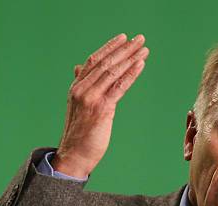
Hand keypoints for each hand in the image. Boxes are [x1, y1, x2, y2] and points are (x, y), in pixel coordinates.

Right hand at [52, 33, 148, 177]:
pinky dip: (131, 74)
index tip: (124, 38)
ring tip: (143, 49)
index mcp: (76, 87)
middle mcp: (82, 89)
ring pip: (113, 72)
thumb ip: (81, 86)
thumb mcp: (77, 106)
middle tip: (140, 39)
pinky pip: (119, 87)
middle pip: (106, 62)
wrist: (74, 155)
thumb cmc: (79, 134)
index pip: (94, 60)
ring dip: (131, 58)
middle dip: (124, 49)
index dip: (109, 47)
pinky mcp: (102, 109)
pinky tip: (141, 65)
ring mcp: (91, 98)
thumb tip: (80, 67)